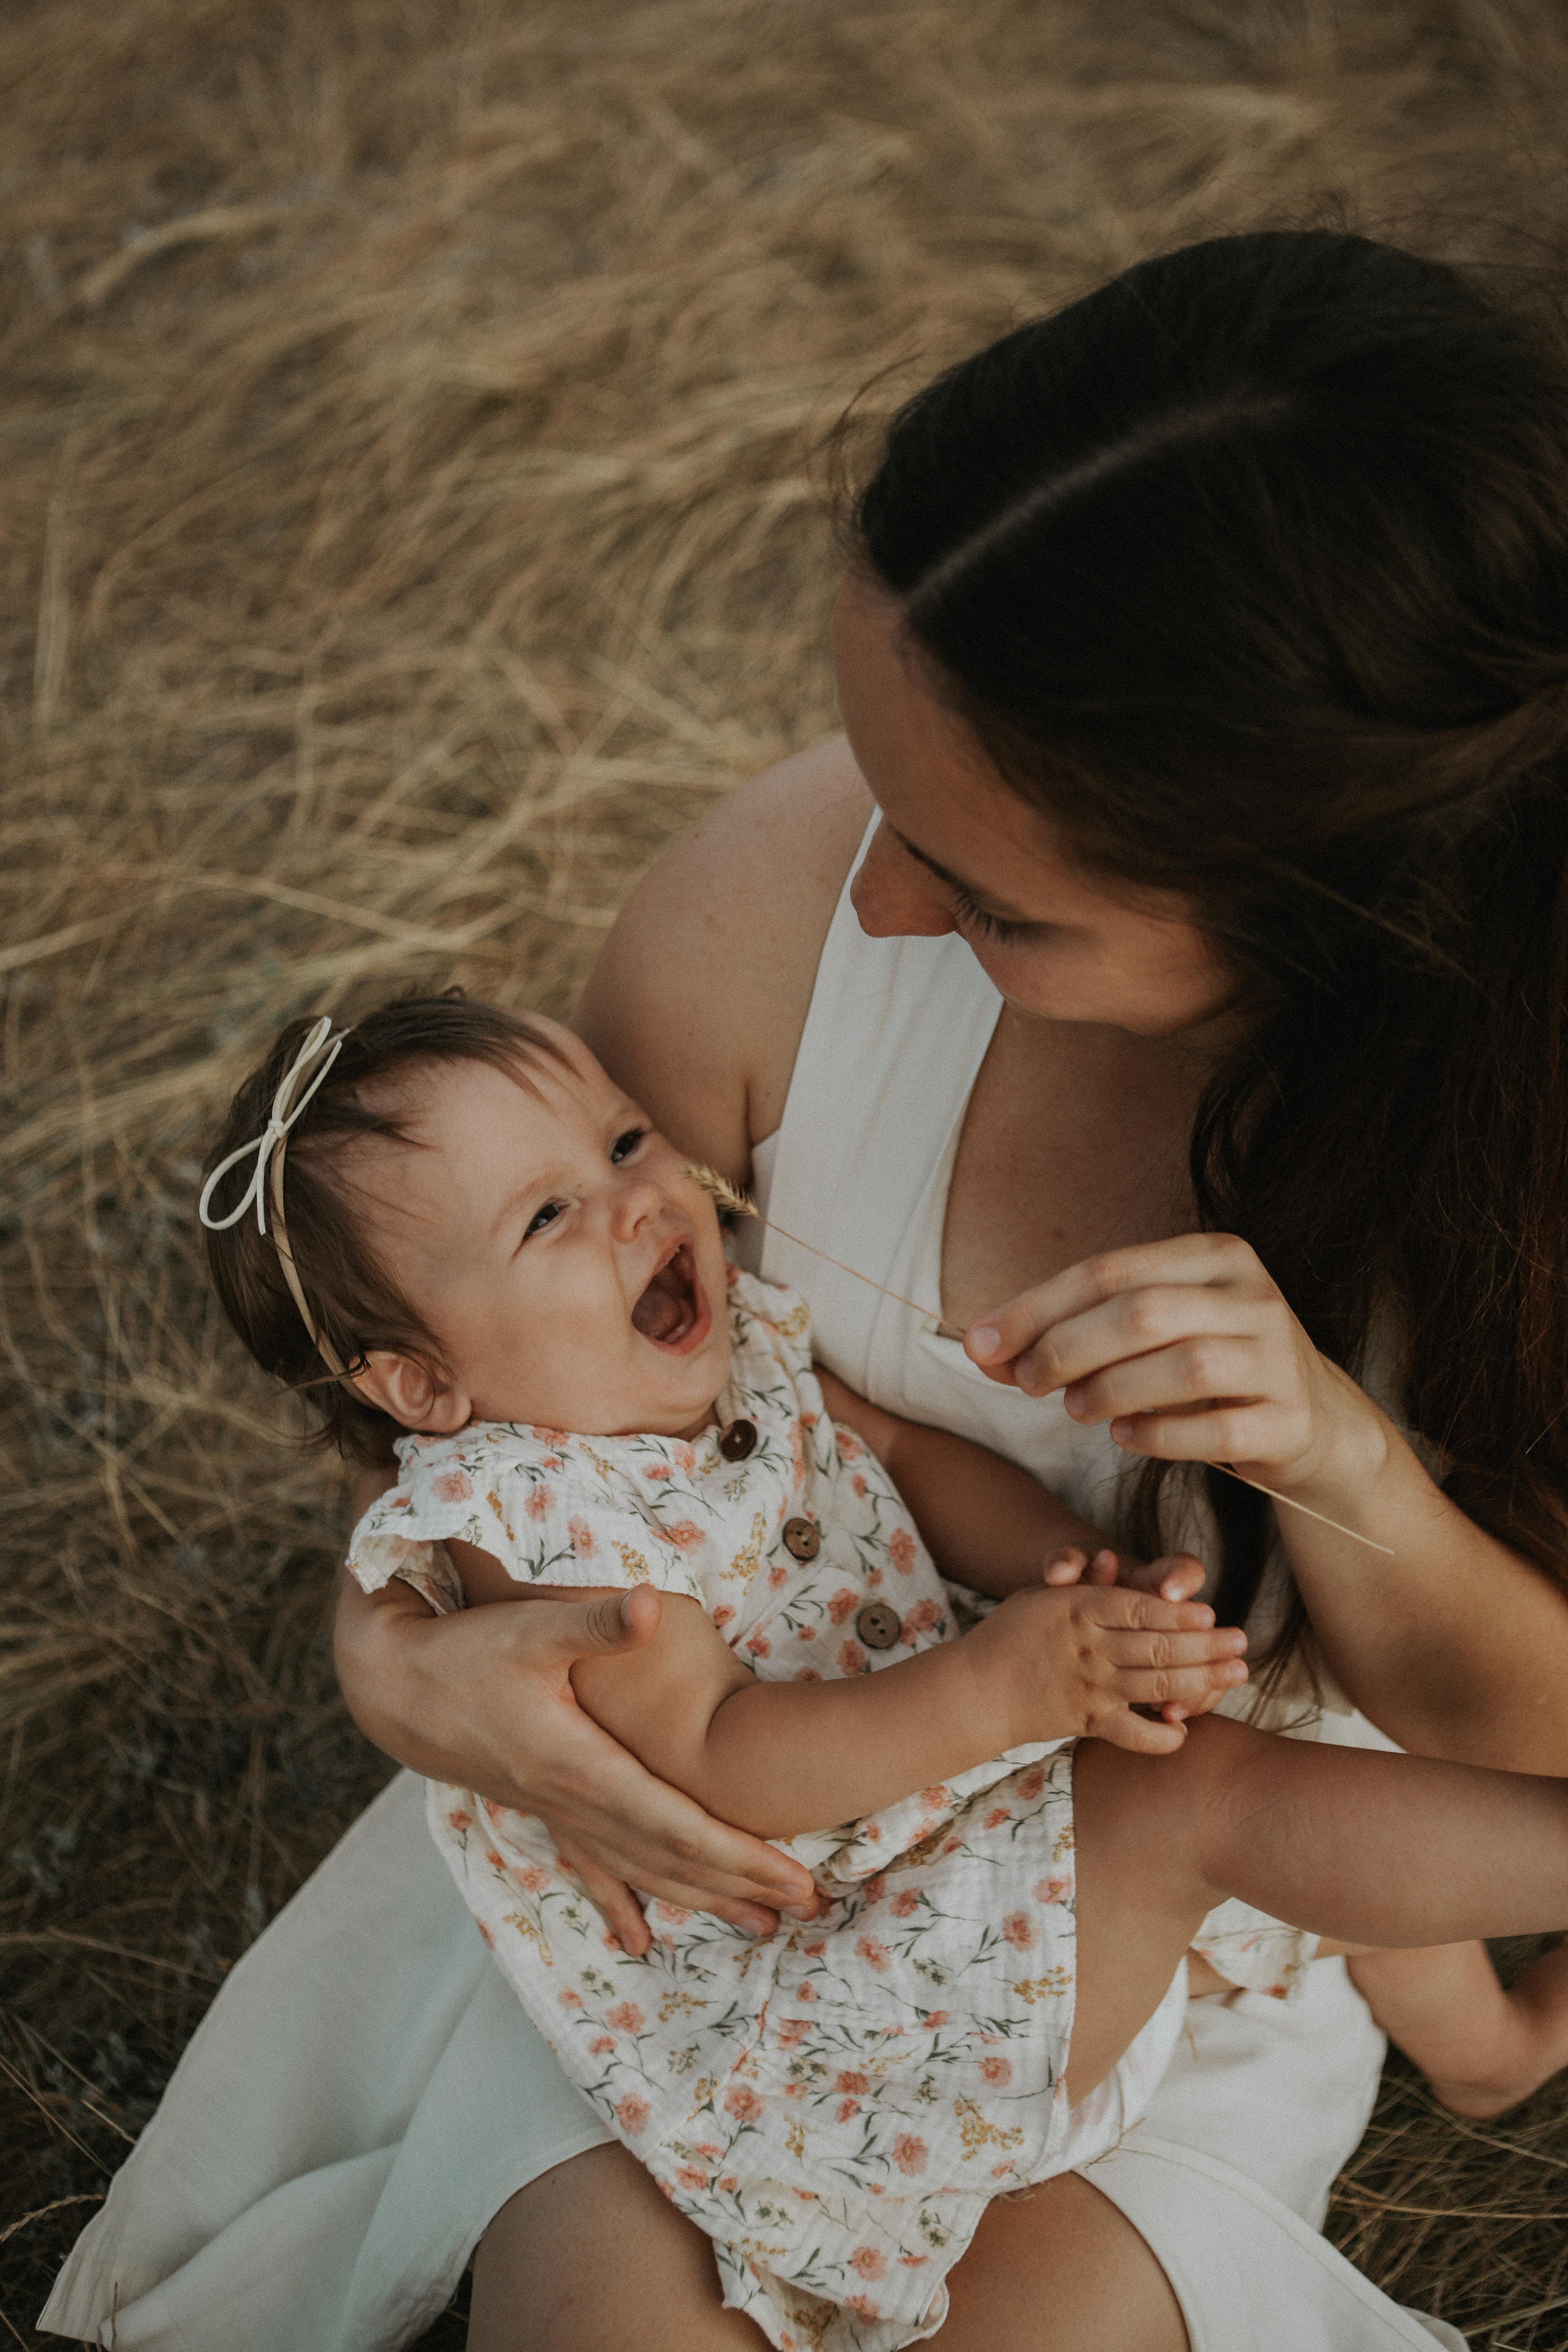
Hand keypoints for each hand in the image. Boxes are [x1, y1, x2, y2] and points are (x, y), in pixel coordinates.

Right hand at [333, 1575, 817, 1955]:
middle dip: (741, 1884)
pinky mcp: (541, 1807)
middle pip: (671, 1858)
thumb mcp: (528, 1629)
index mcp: (581, 1767)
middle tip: (811, 1906)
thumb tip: (651, 1606)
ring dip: (702, 1897)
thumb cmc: (464, 1652)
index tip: (794, 1877)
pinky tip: (638, 1940)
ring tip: (763, 1926)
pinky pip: (592, 1869)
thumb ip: (594, 1624)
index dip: (737, 1853)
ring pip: (642, 1870)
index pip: (676, 1824)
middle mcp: (574, 1803)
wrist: (394, 1688)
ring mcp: (557, 1813)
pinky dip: (622, 1901)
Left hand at [965, 1233, 1384, 1495]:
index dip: (1036, 1307)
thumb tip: (984, 1348)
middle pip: (1143, 1312)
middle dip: (1067, 1347)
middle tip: (1027, 1381)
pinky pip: (1217, 1429)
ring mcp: (1279, 1358)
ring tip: (1076, 1409)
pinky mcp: (1291, 1420)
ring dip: (1111, 1389)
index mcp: (1215, 1256)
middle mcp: (1253, 1296)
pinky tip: (1126, 1437)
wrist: (1314, 1423)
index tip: (978, 1344)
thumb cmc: (1210, 1370)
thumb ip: (1077, 1332)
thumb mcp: (1152, 1334)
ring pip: (1183, 1366)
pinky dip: (1160, 1435)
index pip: (1110, 1270)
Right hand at [966, 1561, 1247, 1754]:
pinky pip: (1131, 1734)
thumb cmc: (1017, 1632)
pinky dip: (1159, 1736)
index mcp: (1078, 1608)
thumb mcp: (1044, 1595)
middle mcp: (1087, 1647)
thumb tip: (1110, 1559)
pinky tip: (1184, 1730)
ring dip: (1201, 1680)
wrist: (978, 1688)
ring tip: (1234, 1673)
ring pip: (1155, 1685)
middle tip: (1242, 1642)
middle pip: (1157, 1646)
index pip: (1137, 1607)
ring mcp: (1089, 1687)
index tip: (1210, 1613)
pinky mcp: (1087, 1722)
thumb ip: (1084, 1583)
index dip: (1177, 1611)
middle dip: (1206, 1645)